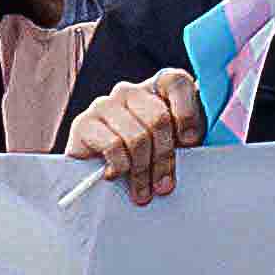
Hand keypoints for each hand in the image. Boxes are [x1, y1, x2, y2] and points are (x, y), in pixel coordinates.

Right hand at [65, 69, 203, 203]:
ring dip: (142, 170)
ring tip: (143, 191)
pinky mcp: (83, 123)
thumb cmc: (144, 160)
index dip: (187, 114)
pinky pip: (112, 145)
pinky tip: (116, 175)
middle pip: (158, 118)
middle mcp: (129, 91)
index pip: (176, 82)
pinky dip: (119, 166)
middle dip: (164, 158)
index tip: (190, 143)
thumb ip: (187, 136)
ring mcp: (104, 105)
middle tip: (164, 186)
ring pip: (137, 136)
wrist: (95, 178)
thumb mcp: (174, 146)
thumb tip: (190, 140)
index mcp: (154, 88)